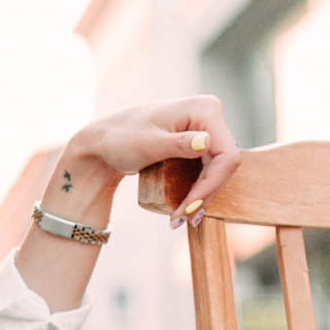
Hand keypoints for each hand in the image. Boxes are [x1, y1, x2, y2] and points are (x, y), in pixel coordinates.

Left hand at [74, 93, 237, 217]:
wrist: (104, 141)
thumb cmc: (120, 139)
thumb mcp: (148, 144)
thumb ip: (178, 144)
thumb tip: (207, 142)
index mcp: (204, 109)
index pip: (226, 155)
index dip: (212, 184)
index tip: (188, 207)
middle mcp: (209, 115)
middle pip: (223, 165)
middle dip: (204, 194)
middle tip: (181, 219)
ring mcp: (205, 128)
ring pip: (217, 171)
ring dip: (201, 196)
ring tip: (180, 219)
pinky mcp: (198, 141)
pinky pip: (207, 169)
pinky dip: (197, 189)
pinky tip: (184, 207)